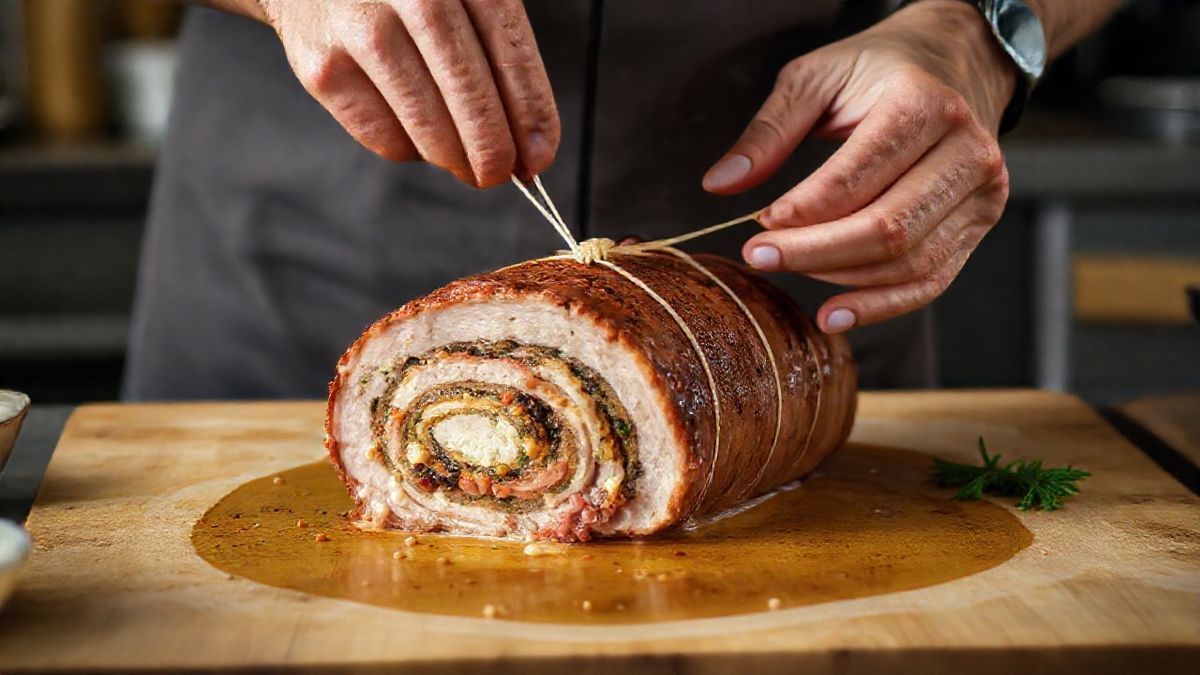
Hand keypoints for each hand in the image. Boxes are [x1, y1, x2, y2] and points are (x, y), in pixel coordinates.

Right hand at [255, 0, 558, 187]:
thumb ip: (497, 50)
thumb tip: (529, 147)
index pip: (511, 57)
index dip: (532, 117)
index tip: (540, 156)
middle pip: (472, 99)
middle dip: (494, 152)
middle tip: (500, 174)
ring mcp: (362, 32)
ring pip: (428, 129)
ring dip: (454, 159)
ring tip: (463, 161)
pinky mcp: (322, 68)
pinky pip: (383, 137)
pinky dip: (409, 150)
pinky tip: (417, 136)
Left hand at [703, 0, 1015, 333]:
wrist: (957, 62)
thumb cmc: (880, 69)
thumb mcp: (816, 78)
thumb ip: (769, 131)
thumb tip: (719, 184)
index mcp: (924, 104)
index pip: (856, 179)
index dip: (804, 212)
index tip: (760, 224)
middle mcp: (966, 150)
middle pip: (886, 230)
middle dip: (813, 253)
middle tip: (760, 256)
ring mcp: (982, 192)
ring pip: (907, 262)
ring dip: (838, 277)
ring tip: (790, 266)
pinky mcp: (979, 223)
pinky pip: (930, 280)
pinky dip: (879, 305)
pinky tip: (833, 314)